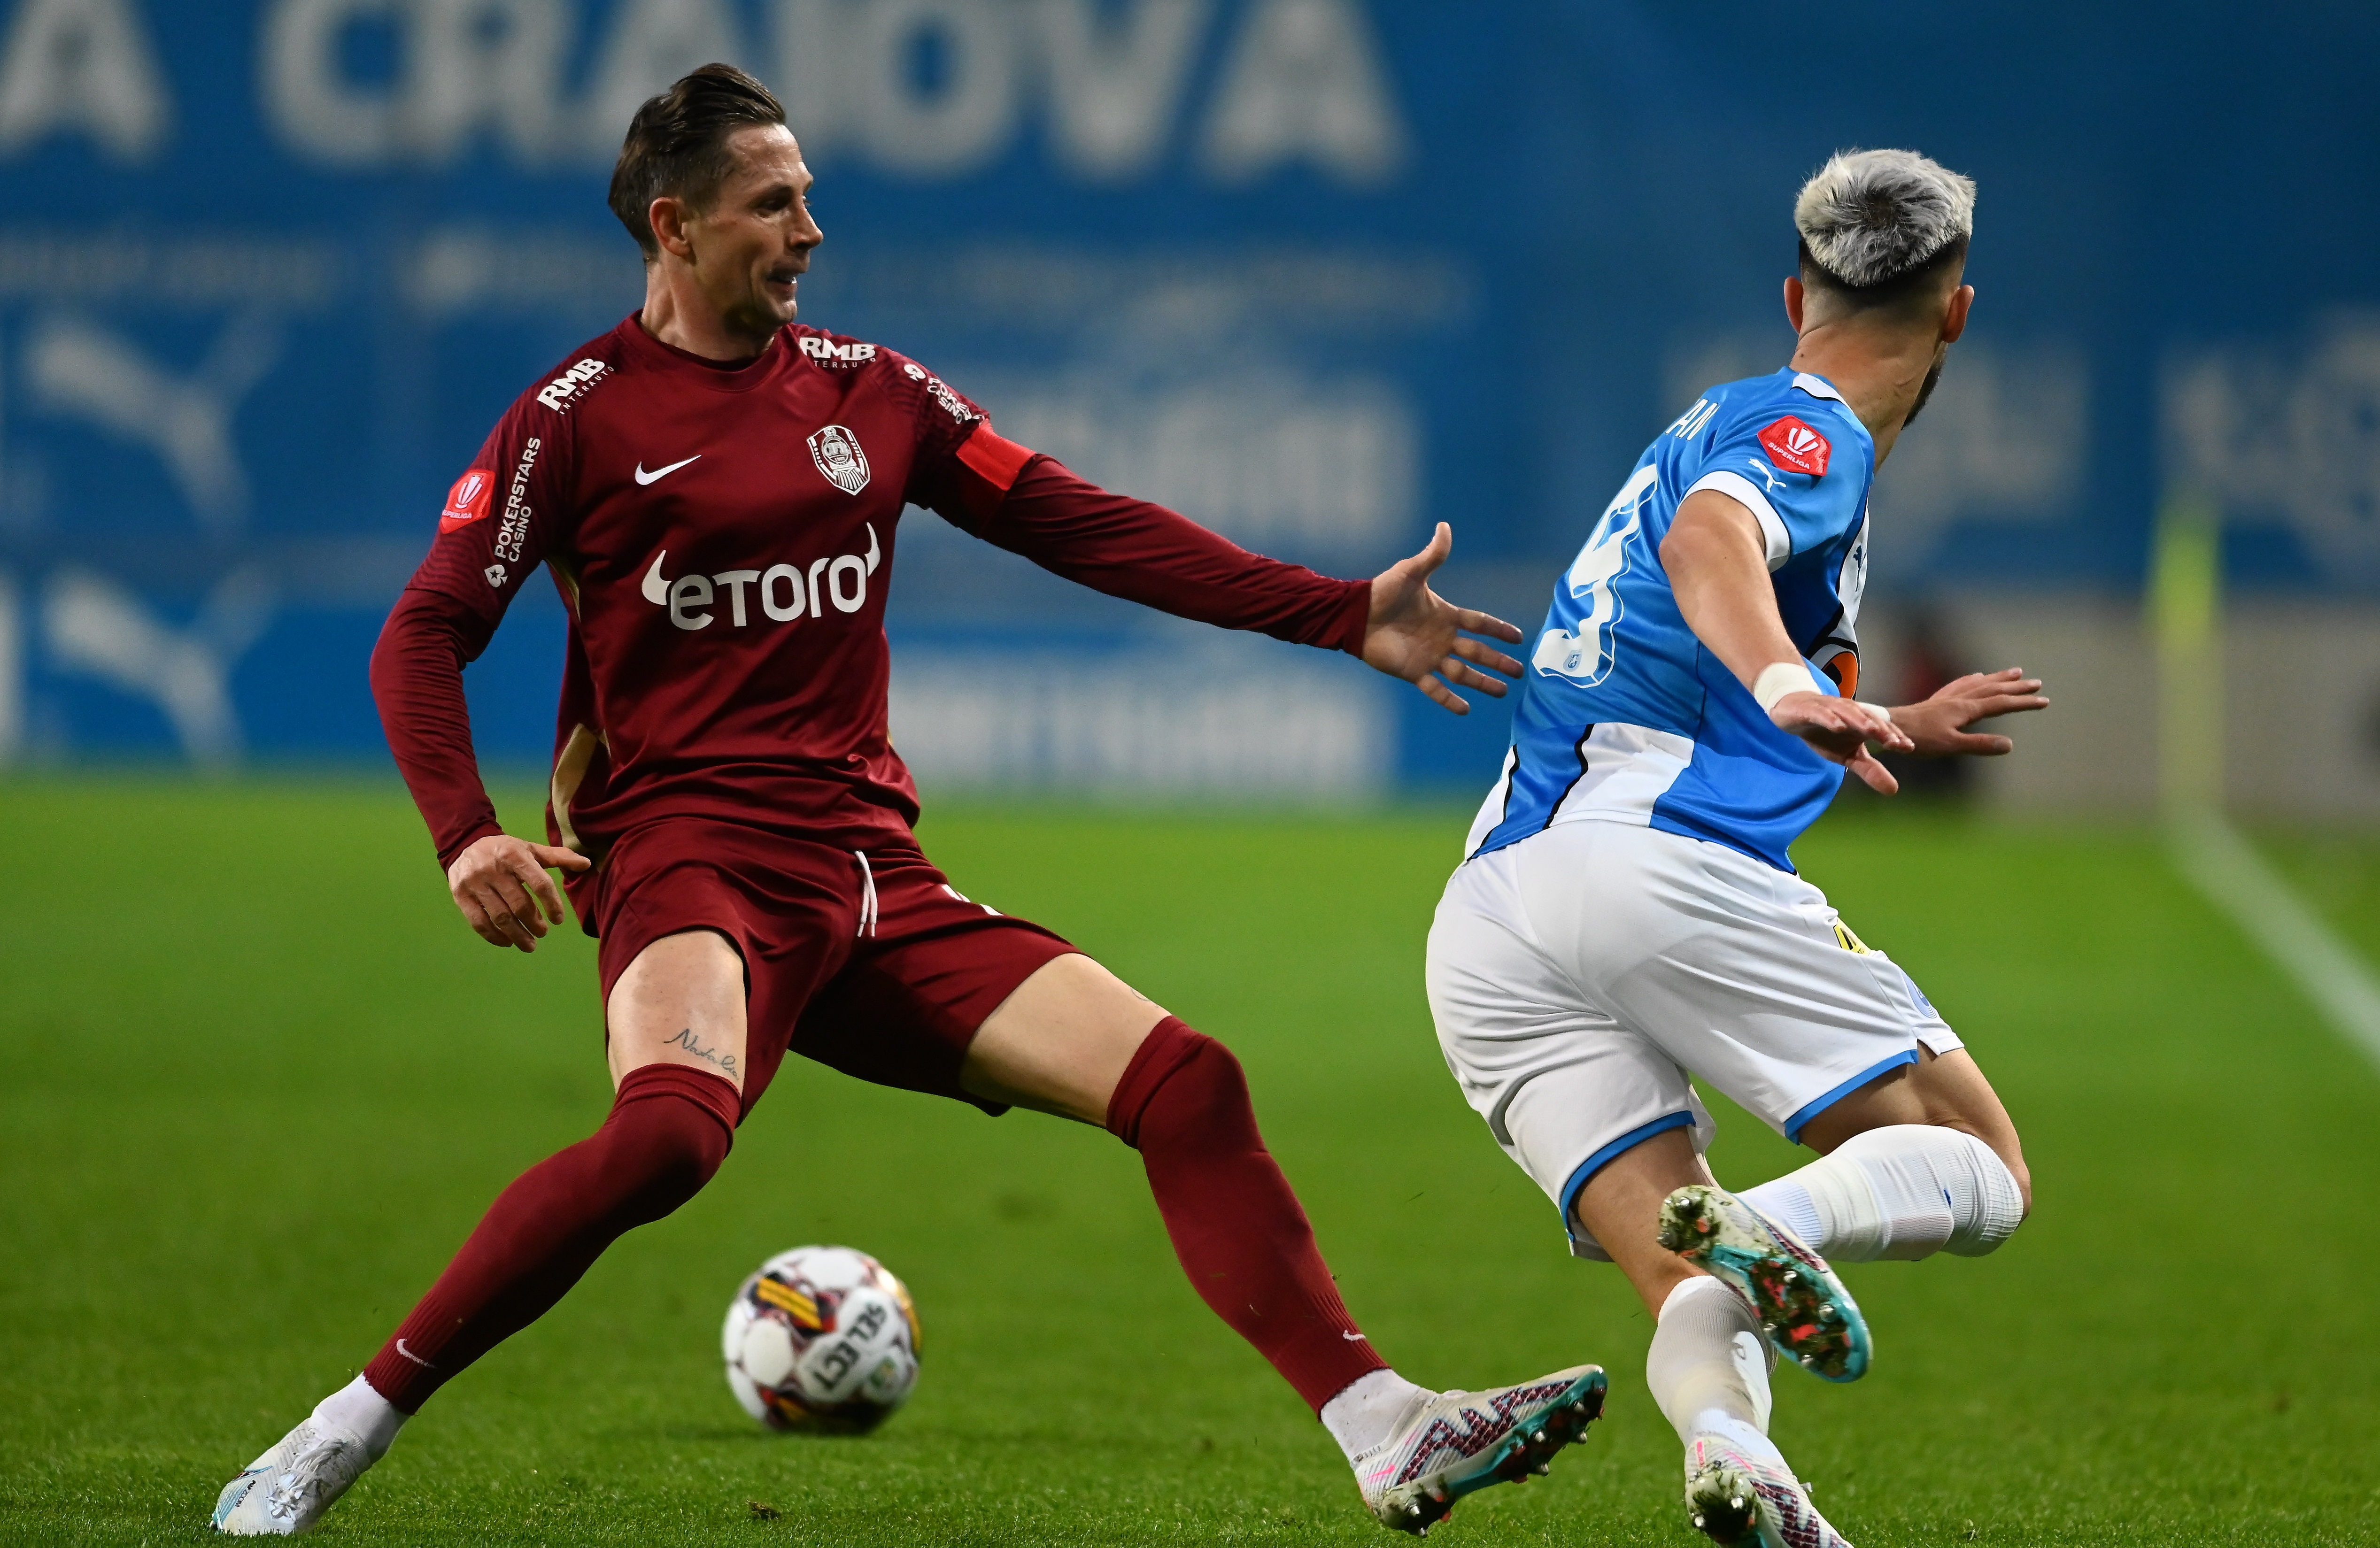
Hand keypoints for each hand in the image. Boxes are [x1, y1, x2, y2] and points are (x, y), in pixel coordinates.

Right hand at [447, 833, 590, 951]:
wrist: (465, 843)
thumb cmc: (506, 850)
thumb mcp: (531, 849)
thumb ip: (558, 857)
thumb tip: (587, 864)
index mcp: (515, 856)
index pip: (540, 883)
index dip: (552, 904)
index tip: (559, 920)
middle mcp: (493, 869)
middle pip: (519, 904)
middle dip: (534, 924)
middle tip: (543, 933)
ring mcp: (475, 883)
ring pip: (500, 917)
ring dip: (517, 935)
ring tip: (530, 944)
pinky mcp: (460, 895)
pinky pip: (479, 922)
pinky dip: (494, 937)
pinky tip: (507, 942)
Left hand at [1361, 522, 1524, 714]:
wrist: (1356, 616)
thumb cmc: (1382, 592)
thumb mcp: (1410, 571)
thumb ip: (1432, 555)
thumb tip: (1444, 526)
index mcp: (1445, 615)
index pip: (1479, 623)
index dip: (1498, 629)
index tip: (1518, 637)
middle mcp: (1441, 638)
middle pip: (1477, 652)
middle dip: (1499, 661)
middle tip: (1519, 672)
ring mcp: (1429, 657)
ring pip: (1462, 673)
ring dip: (1482, 683)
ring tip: (1502, 692)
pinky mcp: (1413, 672)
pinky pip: (1435, 689)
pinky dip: (1449, 699)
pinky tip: (1466, 709)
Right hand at [1770, 692, 1912, 793]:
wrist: (1792, 711)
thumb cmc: (1824, 732)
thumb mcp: (1847, 755)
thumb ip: (1869, 769)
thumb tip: (1894, 791)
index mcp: (1860, 722)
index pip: (1881, 728)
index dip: (1894, 736)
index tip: (1908, 747)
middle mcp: (1849, 712)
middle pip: (1868, 719)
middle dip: (1881, 729)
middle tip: (1894, 741)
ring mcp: (1830, 709)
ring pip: (1848, 713)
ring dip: (1860, 720)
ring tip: (1872, 731)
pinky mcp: (1810, 709)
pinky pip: (1822, 713)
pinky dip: (1830, 719)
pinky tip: (1838, 727)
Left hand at [1889, 668, 2047, 756]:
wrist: (1886, 728)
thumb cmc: (1917, 740)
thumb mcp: (1951, 745)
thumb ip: (1980, 745)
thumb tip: (2010, 744)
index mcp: (1966, 709)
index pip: (2002, 704)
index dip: (2024, 703)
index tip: (2045, 701)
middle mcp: (1959, 700)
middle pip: (1993, 689)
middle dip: (2016, 687)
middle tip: (2037, 683)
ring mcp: (1947, 699)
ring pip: (1978, 684)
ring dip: (1998, 679)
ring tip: (2014, 672)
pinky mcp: (1935, 702)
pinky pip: (1959, 686)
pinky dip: (1972, 680)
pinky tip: (1975, 676)